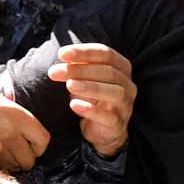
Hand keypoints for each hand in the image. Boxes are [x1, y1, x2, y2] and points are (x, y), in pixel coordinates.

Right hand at [0, 71, 49, 171]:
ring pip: (11, 170)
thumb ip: (0, 91)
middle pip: (29, 160)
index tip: (29, 145)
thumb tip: (8, 91)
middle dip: (21, 159)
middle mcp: (7, 132)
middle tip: (9, 155)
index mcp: (14, 113)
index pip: (43, 140)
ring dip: (5, 167)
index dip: (37, 145)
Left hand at [48, 43, 135, 157]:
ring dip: (90, 87)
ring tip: (68, 85)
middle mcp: (128, 85)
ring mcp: (125, 106)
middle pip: (108, 72)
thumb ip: (79, 66)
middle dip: (80, 70)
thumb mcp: (86, 79)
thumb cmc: (93, 98)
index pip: (105, 54)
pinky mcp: (118, 125)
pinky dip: (91, 110)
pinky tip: (74, 105)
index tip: (61, 53)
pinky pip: (108, 117)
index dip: (84, 52)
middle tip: (55, 71)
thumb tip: (64, 54)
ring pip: (115, 93)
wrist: (102, 131)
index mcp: (122, 68)